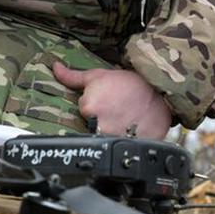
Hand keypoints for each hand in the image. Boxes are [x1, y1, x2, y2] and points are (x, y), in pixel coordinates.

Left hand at [52, 61, 172, 138]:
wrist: (160, 92)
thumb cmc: (129, 83)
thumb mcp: (98, 75)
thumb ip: (72, 76)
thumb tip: (54, 67)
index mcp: (88, 106)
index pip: (82, 112)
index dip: (94, 106)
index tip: (107, 101)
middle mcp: (98, 124)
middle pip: (91, 126)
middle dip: (101, 119)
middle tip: (116, 109)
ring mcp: (112, 137)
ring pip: (104, 136)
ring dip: (112, 129)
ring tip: (124, 118)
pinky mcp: (126, 146)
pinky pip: (118, 146)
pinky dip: (123, 138)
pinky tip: (131, 127)